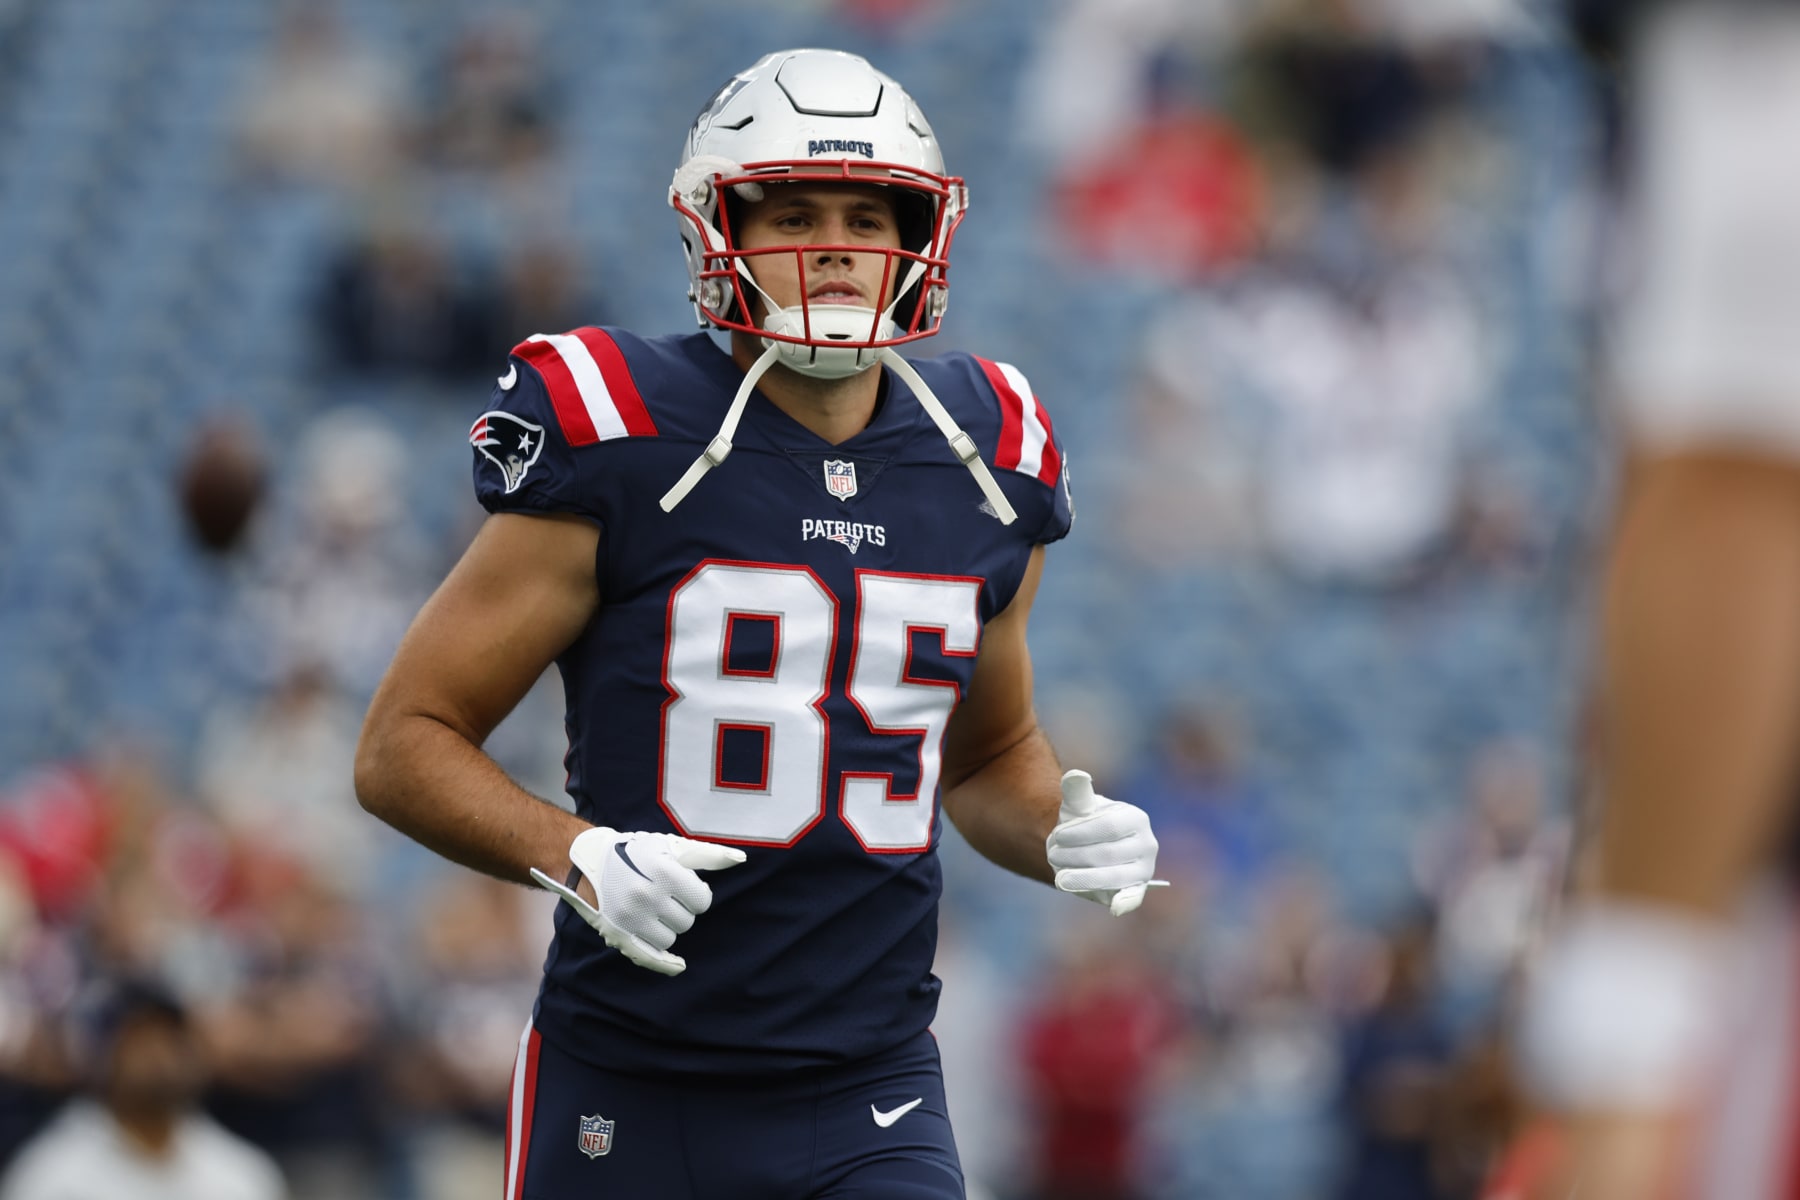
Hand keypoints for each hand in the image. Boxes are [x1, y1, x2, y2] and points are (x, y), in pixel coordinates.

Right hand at [530, 827, 745, 975]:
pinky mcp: (618, 935)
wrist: (590, 861)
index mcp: (663, 872)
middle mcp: (646, 896)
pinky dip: (666, 965)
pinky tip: (679, 966)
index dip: (696, 894)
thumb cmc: (637, 852)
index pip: (702, 901)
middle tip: (663, 896)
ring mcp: (631, 919)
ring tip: (652, 910)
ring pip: (670, 939)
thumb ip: (708, 854)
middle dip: (680, 910)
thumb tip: (741, 858)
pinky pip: (650, 958)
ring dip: (667, 927)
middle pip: (687, 921)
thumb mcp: (671, 847)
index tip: (683, 886)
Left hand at [1046, 770, 1160, 915]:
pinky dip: (1125, 902)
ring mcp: (1144, 869)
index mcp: (1136, 818)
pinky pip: (1133, 898)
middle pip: (1107, 853)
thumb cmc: (1083, 824)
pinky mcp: (1136, 890)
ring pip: (1112, 877)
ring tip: (1059, 878)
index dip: (1080, 833)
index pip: (1108, 826)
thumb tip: (1076, 775)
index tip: (1056, 836)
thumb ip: (1076, 791)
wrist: (1085, 849)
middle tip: (1051, 855)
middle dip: (1075, 856)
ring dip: (1082, 878)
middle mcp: (1147, 844)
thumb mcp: (1077, 807)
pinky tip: (1114, 908)